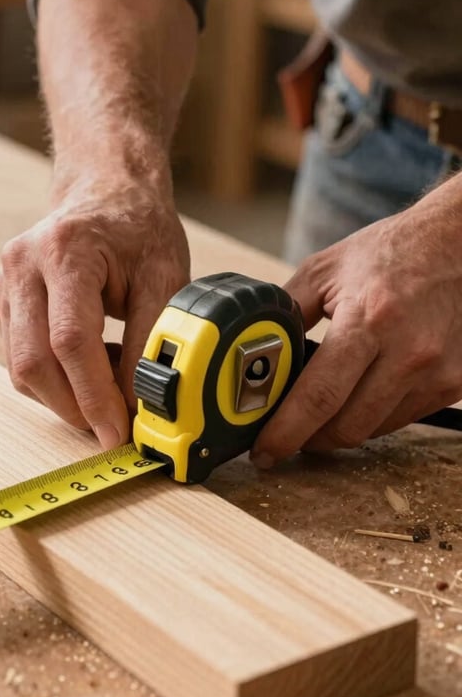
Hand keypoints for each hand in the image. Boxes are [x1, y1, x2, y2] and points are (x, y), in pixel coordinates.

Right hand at [0, 179, 189, 448]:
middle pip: (34, 362)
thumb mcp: (165, 278)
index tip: (119, 432)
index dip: (94, 395)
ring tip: (108, 379)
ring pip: (21, 368)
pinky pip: (19, 358)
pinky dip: (53, 378)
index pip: (70, 340)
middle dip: (75, 408)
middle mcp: (22, 265)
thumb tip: (140, 405)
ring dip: (64, 396)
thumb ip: (151, 341)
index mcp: (65, 251)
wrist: (105, 192)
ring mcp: (4, 282)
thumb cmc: (137, 230)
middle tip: (115, 427)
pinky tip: (85, 361)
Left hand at [252, 180, 461, 466]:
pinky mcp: (455, 383)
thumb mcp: (325, 270)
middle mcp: (408, 352)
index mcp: (368, 320)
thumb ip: (286, 309)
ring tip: (319, 414)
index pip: (319, 396)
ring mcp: (437, 372)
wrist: (459, 244)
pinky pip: (402, 420)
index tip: (264, 452)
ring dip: (340, 431)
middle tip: (285, 434)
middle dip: (308, 439)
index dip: (286, 432)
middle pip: (346, 426)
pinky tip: (357, 398)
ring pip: (374, 430)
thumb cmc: (390, 253)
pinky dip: (373, 417)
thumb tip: (255, 347)